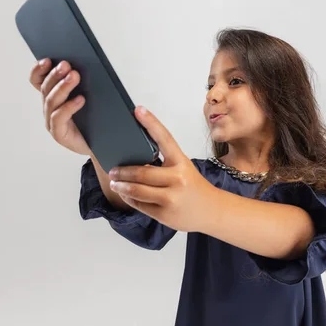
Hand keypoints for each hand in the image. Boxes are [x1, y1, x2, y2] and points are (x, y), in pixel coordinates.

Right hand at [29, 58, 91, 155]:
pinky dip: (68, 107)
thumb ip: (84, 83)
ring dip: (62, 87)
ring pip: (51, 101)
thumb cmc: (97, 119)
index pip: (38, 81)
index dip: (39, 70)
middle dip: (55, 75)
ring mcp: (53, 122)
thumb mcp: (91, 96)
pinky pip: (59, 118)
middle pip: (45, 88)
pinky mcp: (60, 134)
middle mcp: (50, 109)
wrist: (106, 144)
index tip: (48, 59)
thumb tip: (83, 64)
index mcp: (54, 97)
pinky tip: (80, 99)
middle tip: (66, 65)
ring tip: (74, 76)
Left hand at [108, 106, 215, 231]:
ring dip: (121, 186)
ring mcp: (171, 198)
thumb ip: (165, 163)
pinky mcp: (165, 214)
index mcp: (182, 162)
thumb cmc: (194, 187)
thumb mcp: (184, 169)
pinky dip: (129, 198)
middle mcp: (178, 179)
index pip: (165, 138)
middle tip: (113, 169)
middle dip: (122, 171)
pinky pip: (140, 205)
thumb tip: (135, 157)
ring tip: (114, 183)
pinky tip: (125, 194)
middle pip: (142, 172)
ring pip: (137, 190)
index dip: (151, 123)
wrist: (213, 211)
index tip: (138, 110)